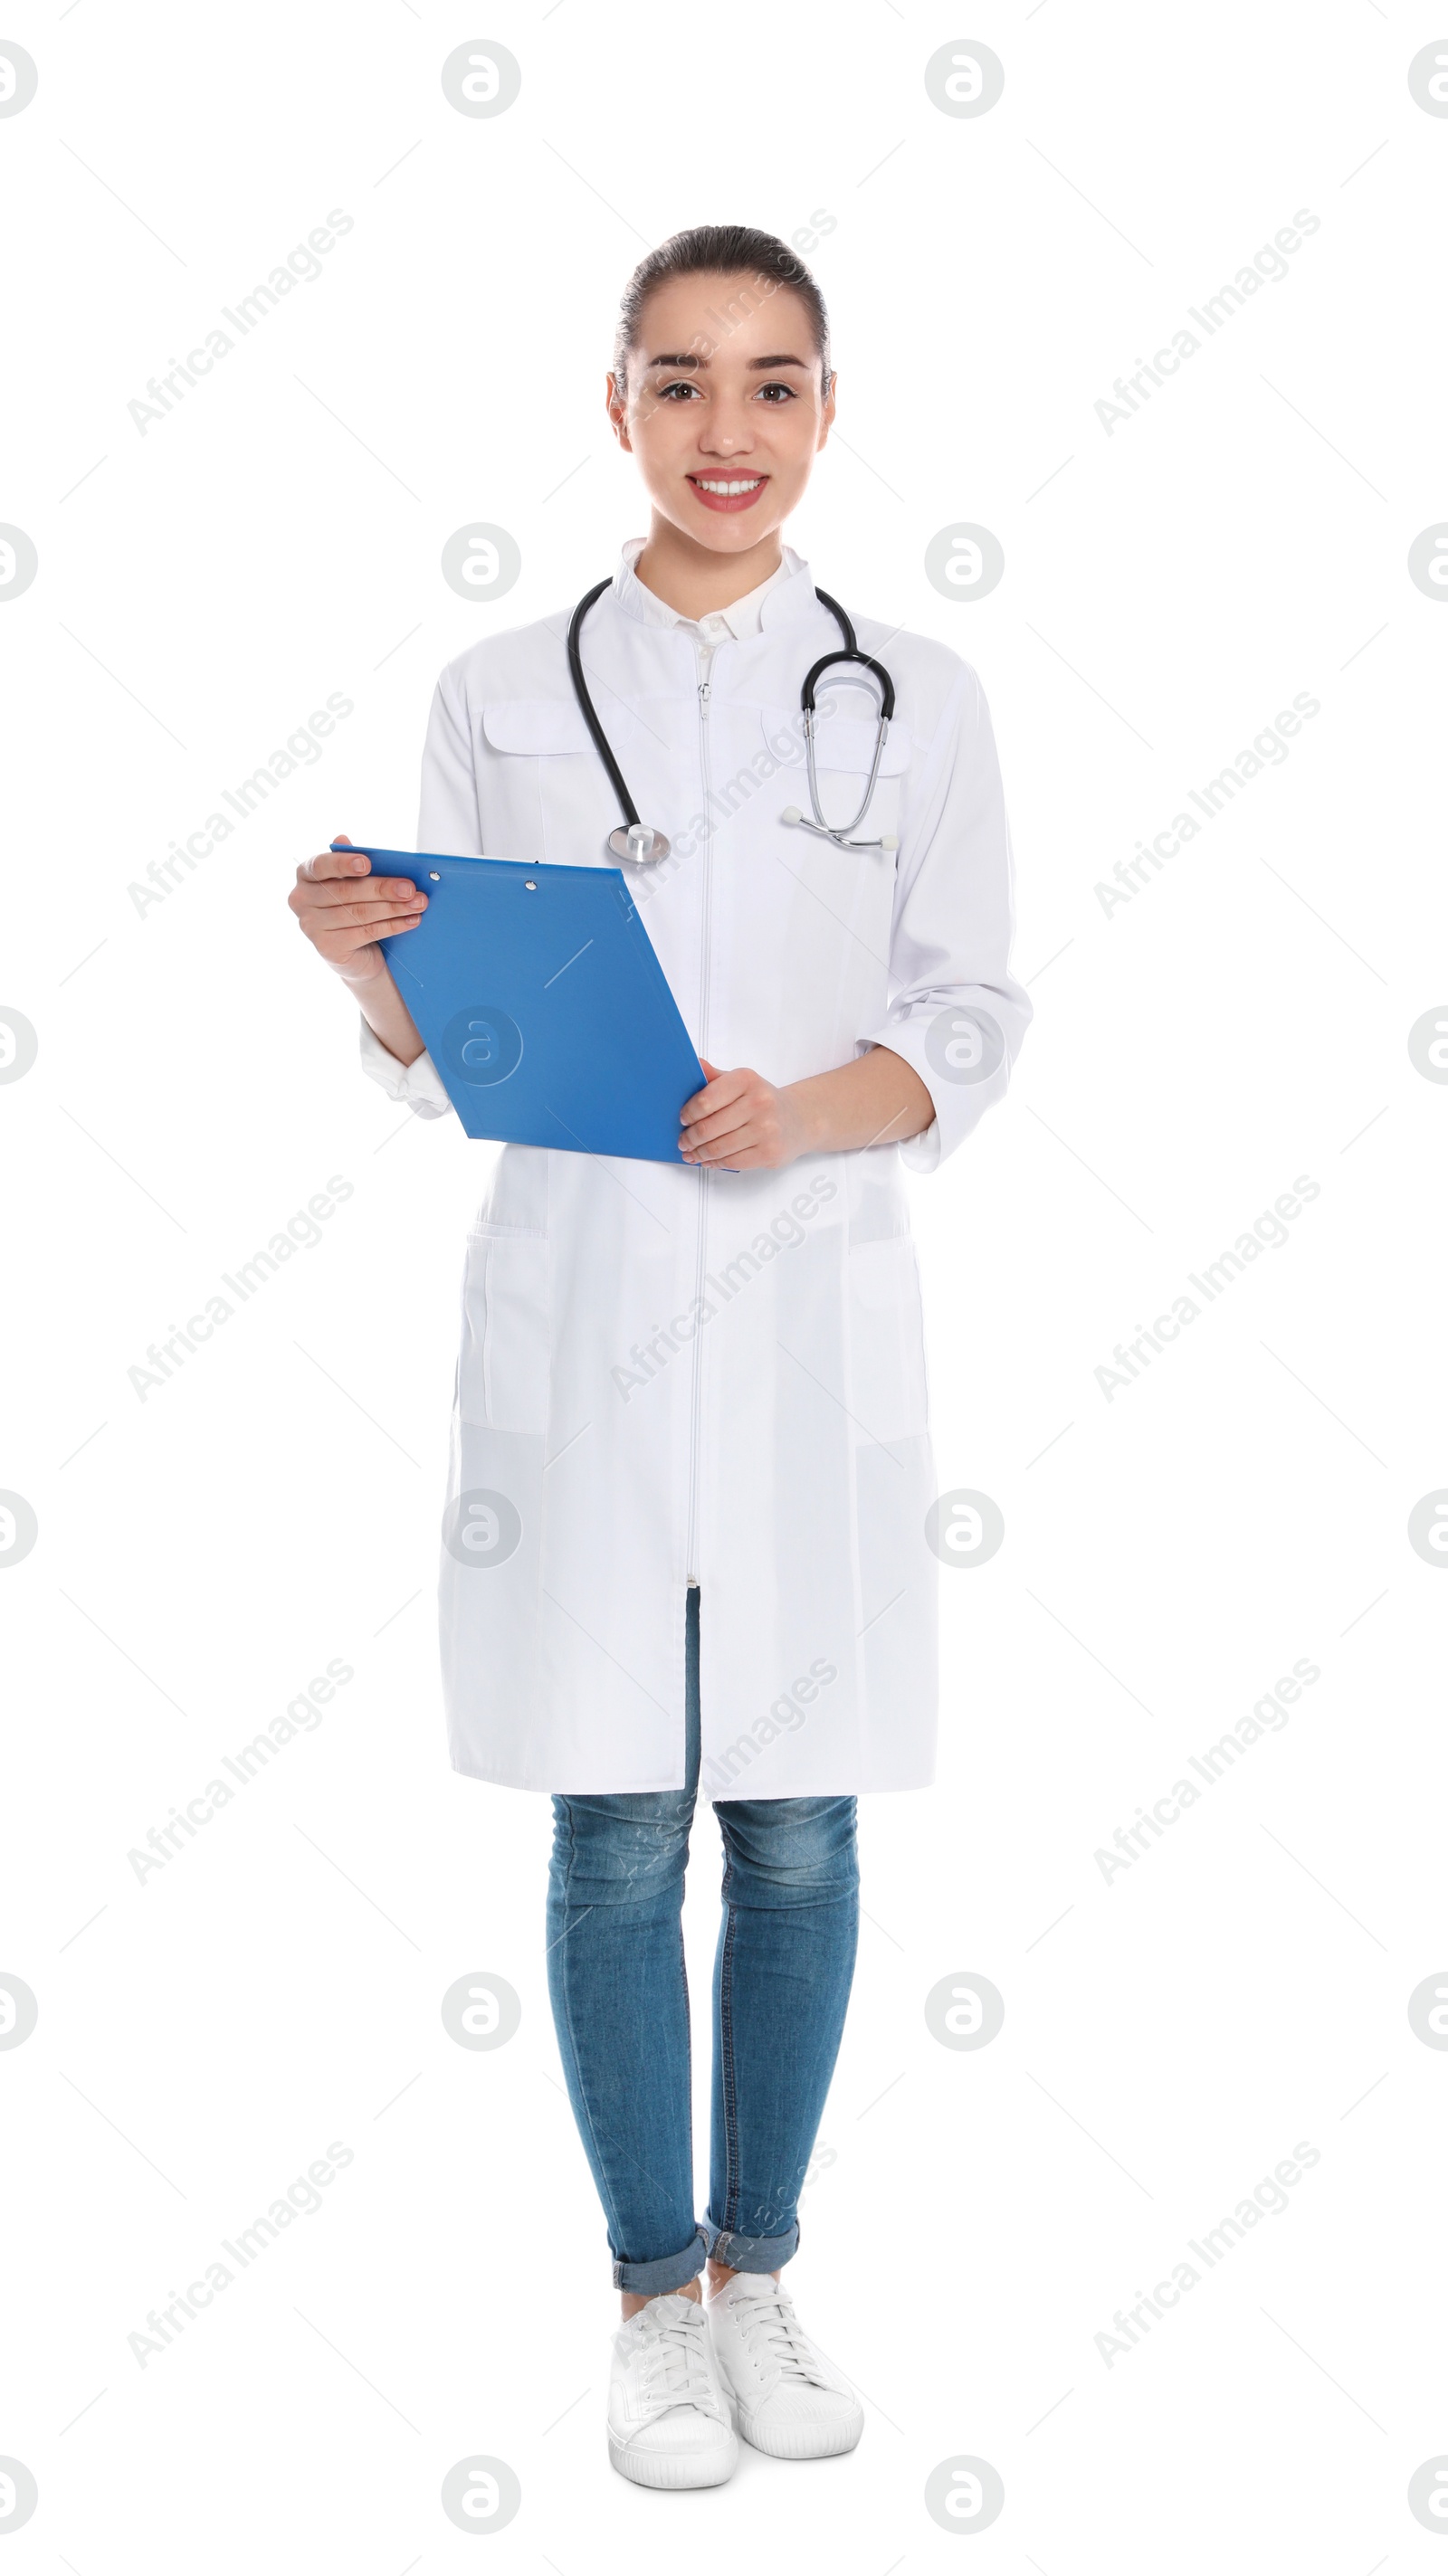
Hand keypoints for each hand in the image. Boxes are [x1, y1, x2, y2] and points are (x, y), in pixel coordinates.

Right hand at [288, 834, 427, 985]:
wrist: (356, 952)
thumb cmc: (354, 906)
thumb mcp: (354, 881)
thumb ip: (351, 862)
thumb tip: (342, 837)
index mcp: (305, 875)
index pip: (320, 866)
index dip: (343, 864)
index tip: (366, 864)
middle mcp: (301, 900)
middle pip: (346, 892)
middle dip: (382, 889)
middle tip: (410, 888)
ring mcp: (311, 926)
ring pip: (359, 913)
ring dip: (393, 908)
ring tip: (418, 904)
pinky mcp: (327, 947)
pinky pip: (365, 933)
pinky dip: (392, 926)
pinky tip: (411, 920)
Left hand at [679, 1060, 811, 1170]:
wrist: (799, 1120)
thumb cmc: (764, 1101)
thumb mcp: (742, 1082)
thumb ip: (715, 1077)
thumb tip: (694, 1065)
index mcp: (747, 1080)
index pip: (706, 1099)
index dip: (689, 1113)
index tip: (683, 1119)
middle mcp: (759, 1103)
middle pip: (709, 1127)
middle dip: (690, 1137)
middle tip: (683, 1141)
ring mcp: (766, 1130)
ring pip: (718, 1148)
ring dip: (699, 1153)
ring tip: (691, 1152)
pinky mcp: (769, 1153)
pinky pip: (732, 1162)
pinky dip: (715, 1163)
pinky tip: (708, 1160)